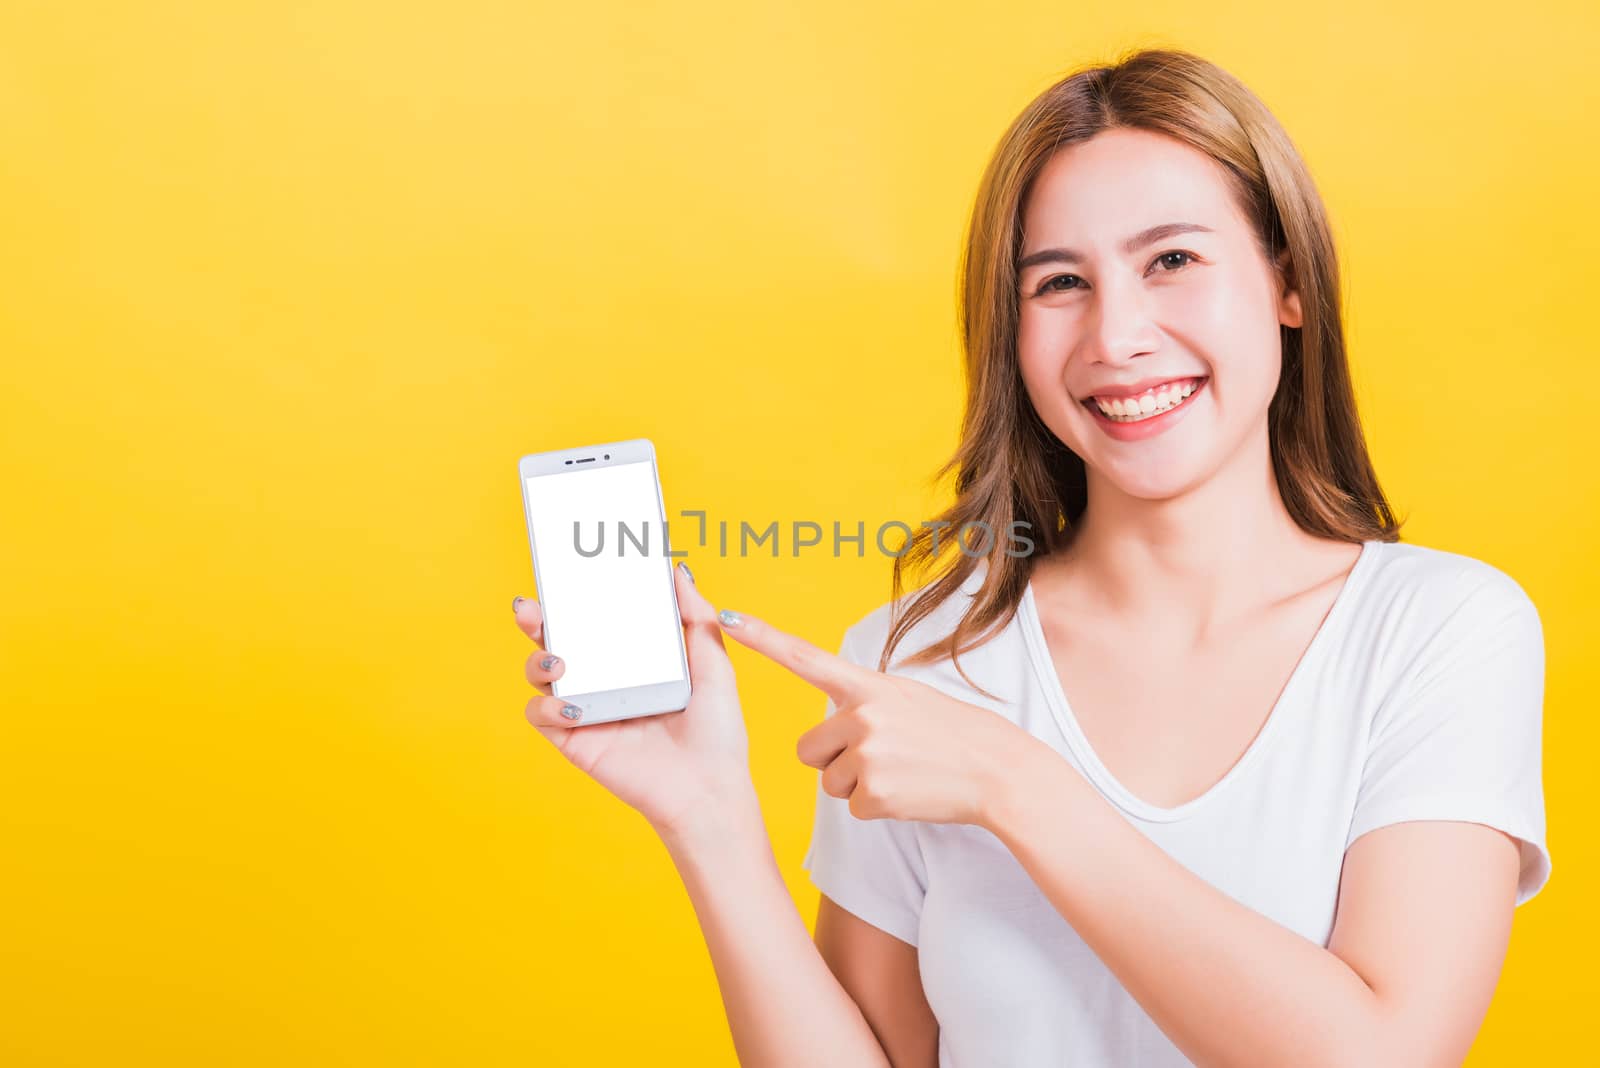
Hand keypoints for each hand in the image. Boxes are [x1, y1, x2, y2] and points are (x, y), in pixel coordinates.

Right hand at [515, 563, 756, 835]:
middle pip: (558, 640)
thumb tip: (679, 572)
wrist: (708, 789)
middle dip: (538, 619)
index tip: (566, 572)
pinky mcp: (576, 741)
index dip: (577, 597)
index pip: (597, 620)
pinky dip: (548, 707)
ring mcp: (588, 709)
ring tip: (558, 660)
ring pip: (541, 675)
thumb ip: (696, 618)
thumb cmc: (716, 732)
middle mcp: (606, 681)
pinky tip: (572, 706)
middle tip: (532, 607)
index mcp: (634, 659)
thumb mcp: (713, 665)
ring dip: (537, 661)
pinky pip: (543, 717)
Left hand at [715, 605, 1034, 827]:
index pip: (804, 657)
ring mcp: (867, 754)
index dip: (762, 638)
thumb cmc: (953, 735)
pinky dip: (877, 807)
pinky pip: (852, 807)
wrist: (997, 771)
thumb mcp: (907, 699)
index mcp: (868, 686)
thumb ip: (865, 702)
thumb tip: (834, 721)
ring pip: (830, 782)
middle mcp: (862, 715)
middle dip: (834, 760)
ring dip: (858, 785)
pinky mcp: (873, 794)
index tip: (725, 618)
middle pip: (808, 749)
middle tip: (882, 758)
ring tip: (902, 773)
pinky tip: (908, 793)